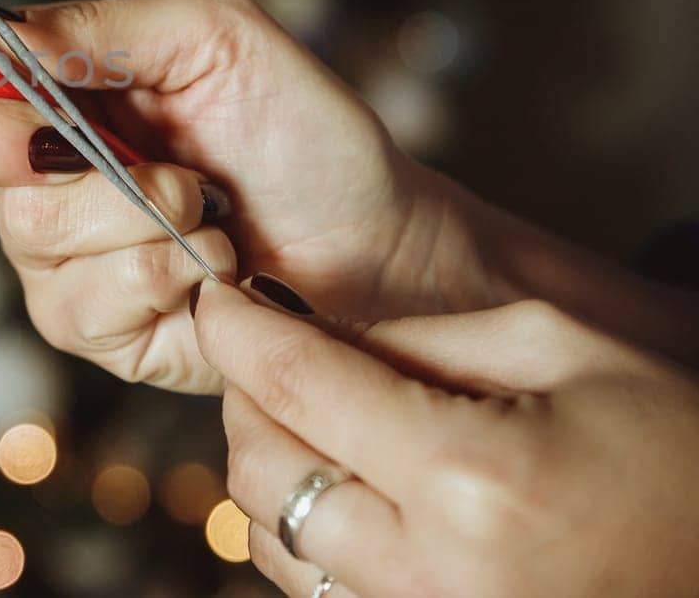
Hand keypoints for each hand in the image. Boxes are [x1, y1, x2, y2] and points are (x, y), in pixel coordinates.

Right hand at [0, 0, 503, 391]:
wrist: (381, 247)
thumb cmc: (304, 131)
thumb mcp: (212, 38)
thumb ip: (95, 29)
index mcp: (39, 80)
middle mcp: (24, 162)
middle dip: (2, 140)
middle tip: (82, 141)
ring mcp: (50, 250)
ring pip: (28, 226)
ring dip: (138, 213)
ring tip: (210, 207)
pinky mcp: (88, 326)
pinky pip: (81, 300)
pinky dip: (161, 276)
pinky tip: (212, 268)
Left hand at [194, 279, 698, 596]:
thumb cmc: (676, 449)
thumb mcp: (562, 350)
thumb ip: (425, 337)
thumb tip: (314, 332)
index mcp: (469, 478)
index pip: (296, 388)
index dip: (237, 331)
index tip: (214, 299)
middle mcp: (431, 572)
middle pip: (259, 474)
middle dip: (248, 400)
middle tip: (269, 352)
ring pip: (272, 542)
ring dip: (269, 467)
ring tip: (311, 415)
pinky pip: (317, 588)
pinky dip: (305, 528)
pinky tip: (344, 482)